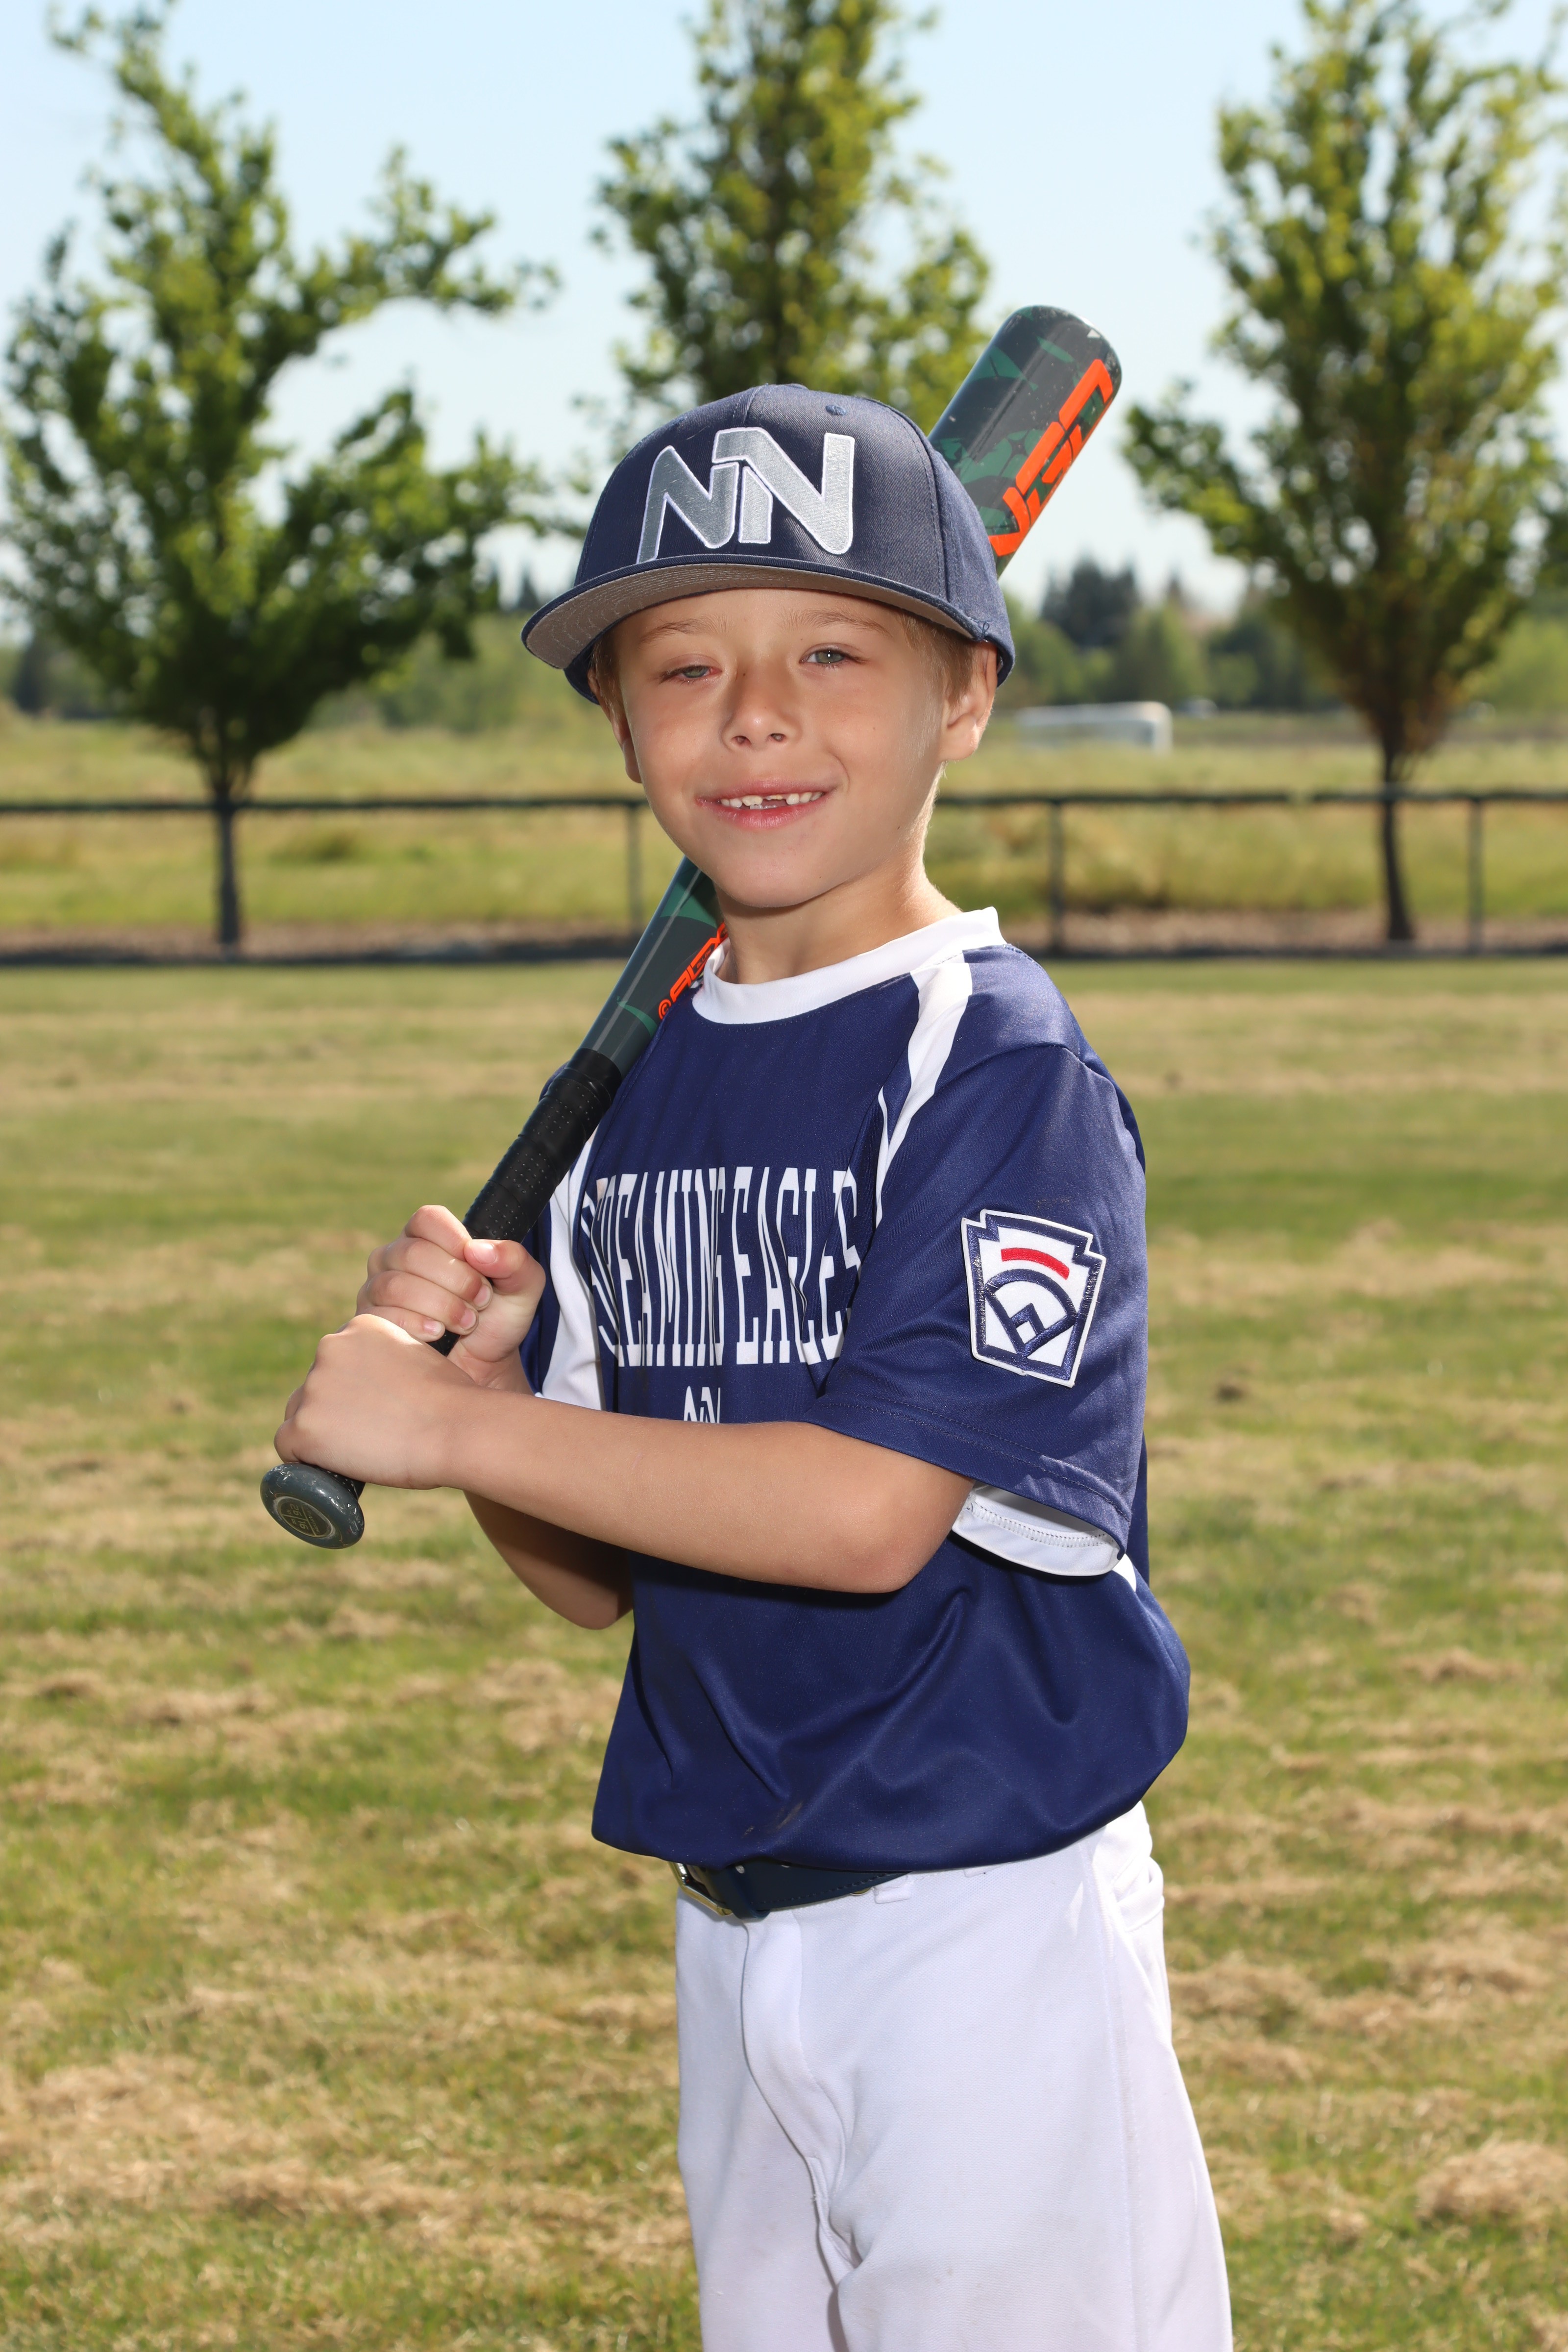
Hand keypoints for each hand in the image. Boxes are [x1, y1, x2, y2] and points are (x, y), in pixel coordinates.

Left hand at [275, 1312, 506, 1488]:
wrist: (456, 1428)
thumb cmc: (454, 1402)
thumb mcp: (421, 1359)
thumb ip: (393, 1361)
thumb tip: (383, 1387)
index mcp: (360, 1327)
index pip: (337, 1361)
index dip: (351, 1389)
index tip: (372, 1408)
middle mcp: (330, 1348)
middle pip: (315, 1386)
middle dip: (333, 1409)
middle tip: (368, 1433)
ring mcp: (314, 1388)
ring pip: (300, 1415)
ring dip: (320, 1432)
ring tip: (359, 1451)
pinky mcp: (303, 1427)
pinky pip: (288, 1446)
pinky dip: (305, 1458)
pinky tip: (333, 1465)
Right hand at [357, 1204, 543, 1392]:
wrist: (483, 1367)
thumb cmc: (498, 1320)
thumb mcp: (523, 1287)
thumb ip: (514, 1261)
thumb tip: (478, 1251)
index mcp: (428, 1238)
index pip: (427, 1219)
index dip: (454, 1240)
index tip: (479, 1265)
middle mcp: (395, 1258)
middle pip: (412, 1253)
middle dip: (456, 1281)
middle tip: (480, 1302)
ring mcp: (377, 1289)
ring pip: (396, 1286)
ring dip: (441, 1307)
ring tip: (466, 1322)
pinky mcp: (369, 1322)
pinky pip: (381, 1318)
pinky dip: (417, 1327)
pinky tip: (438, 1335)